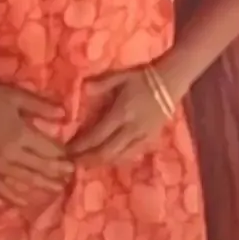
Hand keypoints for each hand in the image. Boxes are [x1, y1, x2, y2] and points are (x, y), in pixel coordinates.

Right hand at [0, 72, 72, 205]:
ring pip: (24, 182)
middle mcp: (10, 154)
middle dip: (57, 173)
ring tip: (57, 190)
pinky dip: (15, 197)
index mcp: (20, 134)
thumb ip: (40, 107)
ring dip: (42, 187)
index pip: (49, 150)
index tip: (73, 158)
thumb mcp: (14, 96)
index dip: (63, 155)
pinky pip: (0, 189)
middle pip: (40, 168)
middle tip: (71, 177)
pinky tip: (26, 202)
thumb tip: (65, 115)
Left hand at [65, 66, 182, 165]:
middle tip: (73, 162)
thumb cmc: (143, 77)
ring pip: (119, 158)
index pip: (97, 136)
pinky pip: (131, 155)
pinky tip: (108, 159)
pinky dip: (117, 160)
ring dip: (102, 163)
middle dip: (88, 160)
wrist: (171, 81)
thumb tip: (82, 90)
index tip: (68, 150)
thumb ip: (101, 84)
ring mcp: (143, 136)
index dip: (81, 146)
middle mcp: (132, 129)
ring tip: (87, 163)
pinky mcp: (151, 139)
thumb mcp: (120, 76)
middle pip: (107, 152)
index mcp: (122, 113)